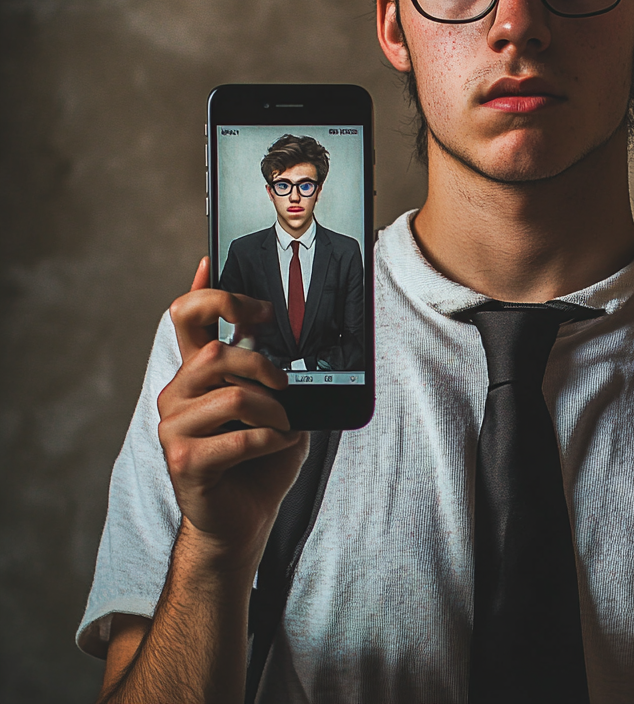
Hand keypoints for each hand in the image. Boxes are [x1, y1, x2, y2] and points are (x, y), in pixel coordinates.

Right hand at [158, 258, 308, 564]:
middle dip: (261, 362)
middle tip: (286, 383)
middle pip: (214, 351)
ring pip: (231, 394)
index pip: (187, 317)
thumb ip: (274, 372)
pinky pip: (239, 436)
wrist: (243, 521)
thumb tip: (301, 338)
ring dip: (273, 410)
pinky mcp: (184, 461)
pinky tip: (280, 444)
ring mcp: (174, 428)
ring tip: (285, 426)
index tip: (226, 271)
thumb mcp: (277, 406)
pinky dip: (272, 440)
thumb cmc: (262, 459)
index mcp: (196, 374)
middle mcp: (177, 394)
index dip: (205, 289)